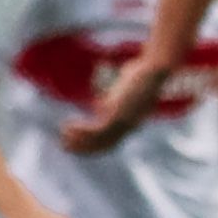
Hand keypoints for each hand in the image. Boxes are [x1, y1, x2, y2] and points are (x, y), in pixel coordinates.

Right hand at [57, 51, 172, 154]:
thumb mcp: (125, 91)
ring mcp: (123, 121)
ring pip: (98, 139)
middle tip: (65, 146)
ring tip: (62, 135)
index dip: (94, 145)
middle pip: (105, 145)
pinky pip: (95, 129)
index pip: (112, 141)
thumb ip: (113, 100)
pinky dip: (80, 131)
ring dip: (78, 140)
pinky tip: (68, 125)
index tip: (78, 143)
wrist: (155, 69)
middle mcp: (129, 125)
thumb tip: (99, 105)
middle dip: (85, 148)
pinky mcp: (117, 114)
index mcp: (131, 122)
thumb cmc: (143, 74)